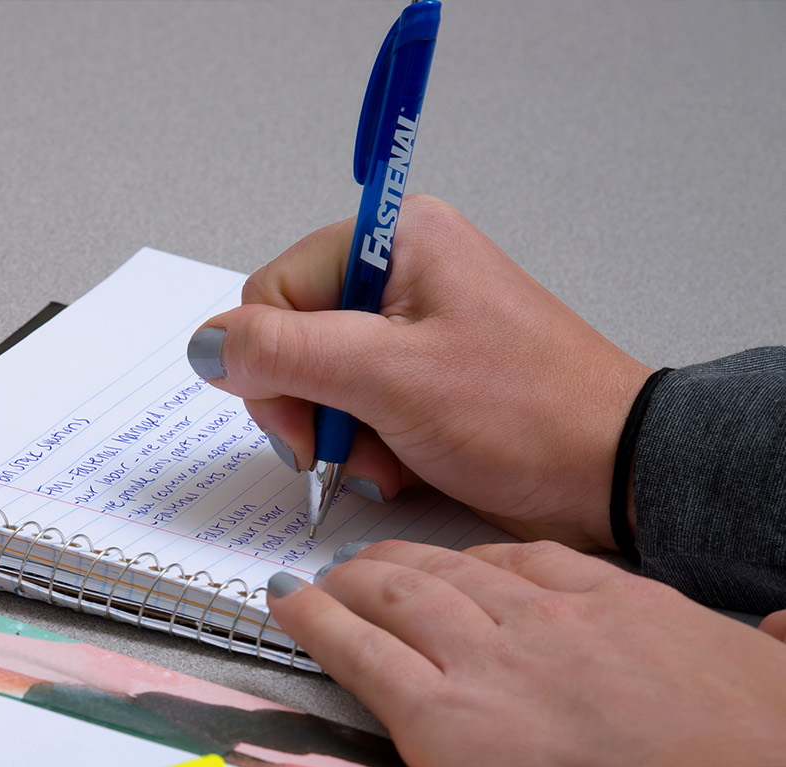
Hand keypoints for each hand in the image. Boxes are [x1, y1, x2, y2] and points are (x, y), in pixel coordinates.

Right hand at [190, 196, 653, 550]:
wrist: (611, 475)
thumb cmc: (527, 414)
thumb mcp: (389, 376)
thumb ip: (284, 352)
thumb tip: (206, 344)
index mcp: (395, 240)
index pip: (271, 294)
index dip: (270, 364)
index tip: (304, 421)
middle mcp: (399, 276)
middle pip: (288, 342)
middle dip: (307, 408)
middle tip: (342, 446)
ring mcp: (411, 332)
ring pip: (316, 385)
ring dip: (338, 438)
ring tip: (388, 460)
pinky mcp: (423, 380)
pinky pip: (354, 411)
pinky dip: (365, 449)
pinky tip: (401, 466)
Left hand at [267, 541, 785, 766]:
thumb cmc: (752, 751)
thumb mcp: (775, 673)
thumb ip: (767, 647)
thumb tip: (783, 632)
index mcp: (615, 603)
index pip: (529, 563)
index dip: (480, 562)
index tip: (460, 563)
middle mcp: (537, 617)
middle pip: (448, 571)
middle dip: (400, 563)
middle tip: (368, 564)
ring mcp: (480, 658)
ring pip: (393, 598)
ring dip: (349, 583)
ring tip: (320, 580)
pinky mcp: (435, 711)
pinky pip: (356, 652)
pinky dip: (313, 622)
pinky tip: (288, 605)